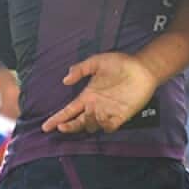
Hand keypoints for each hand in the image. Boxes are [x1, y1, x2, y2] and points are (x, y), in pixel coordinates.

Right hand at [41, 53, 160, 133]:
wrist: (143, 68)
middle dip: (68, 127)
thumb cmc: (121, 63)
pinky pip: (109, 127)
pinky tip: (102, 116)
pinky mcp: (121, 116)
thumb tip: (65, 80)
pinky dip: (103, 125)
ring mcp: (108, 112)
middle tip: (62, 127)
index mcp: (88, 96)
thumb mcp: (98, 61)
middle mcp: (96, 106)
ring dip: (87, 121)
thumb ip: (81, 69)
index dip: (57, 119)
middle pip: (78, 122)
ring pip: (91, 126)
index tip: (45, 126)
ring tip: (91, 108)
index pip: (69, 111)